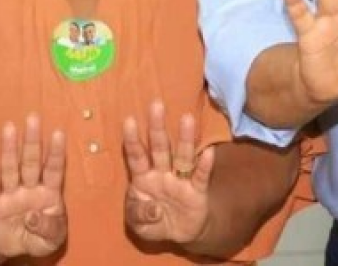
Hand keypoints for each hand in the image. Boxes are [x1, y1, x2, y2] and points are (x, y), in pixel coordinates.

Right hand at [0, 114, 66, 258]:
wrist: (12, 246)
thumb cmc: (38, 237)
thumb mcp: (51, 240)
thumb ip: (48, 229)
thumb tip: (32, 217)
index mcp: (48, 193)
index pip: (53, 170)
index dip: (56, 153)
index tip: (59, 133)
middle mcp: (29, 188)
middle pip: (31, 162)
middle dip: (32, 141)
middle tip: (33, 118)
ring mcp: (10, 194)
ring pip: (10, 169)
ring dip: (9, 150)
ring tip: (9, 128)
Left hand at [122, 100, 215, 244]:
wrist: (180, 234)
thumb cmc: (154, 221)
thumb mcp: (139, 225)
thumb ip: (140, 216)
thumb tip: (154, 209)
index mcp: (143, 178)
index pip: (136, 155)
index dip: (132, 139)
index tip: (129, 120)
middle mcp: (161, 173)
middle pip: (159, 147)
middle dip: (157, 127)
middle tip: (156, 104)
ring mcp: (180, 180)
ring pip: (182, 156)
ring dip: (184, 138)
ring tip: (186, 118)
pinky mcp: (197, 191)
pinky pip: (201, 176)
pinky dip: (204, 166)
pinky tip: (208, 152)